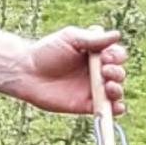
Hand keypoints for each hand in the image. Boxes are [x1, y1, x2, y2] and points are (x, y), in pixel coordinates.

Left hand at [13, 24, 127, 115]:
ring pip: (115, 91)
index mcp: (96, 54)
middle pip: (118, 73)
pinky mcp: (85, 105)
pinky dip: (115, 109)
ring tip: (108, 85)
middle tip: (104, 70)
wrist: (26, 72)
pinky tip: (116, 106)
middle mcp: (96, 72)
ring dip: (117, 89)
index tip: (105, 57)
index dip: (116, 56)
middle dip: (116, 72)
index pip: (117, 55)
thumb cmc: (46, 51)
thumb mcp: (70, 38)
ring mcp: (92, 89)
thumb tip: (117, 35)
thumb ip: (93, 38)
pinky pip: (105, 109)